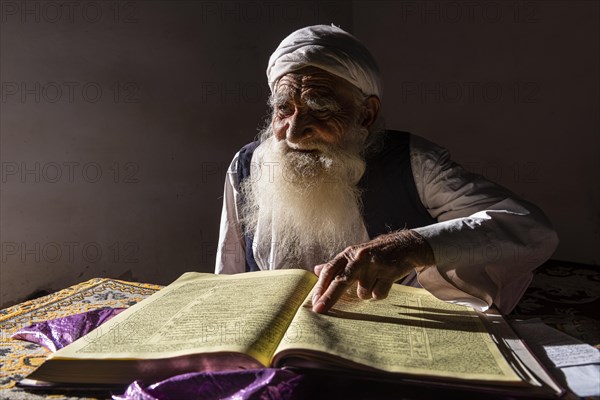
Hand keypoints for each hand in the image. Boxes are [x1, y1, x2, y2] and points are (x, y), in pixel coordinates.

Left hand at [311, 230, 434, 312]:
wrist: (405, 246)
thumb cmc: (375, 254)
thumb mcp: (354, 256)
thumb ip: (336, 265)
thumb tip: (315, 270)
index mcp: (348, 254)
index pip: (330, 270)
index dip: (320, 287)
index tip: (314, 302)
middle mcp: (359, 258)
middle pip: (340, 280)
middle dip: (329, 297)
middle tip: (319, 310)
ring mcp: (374, 264)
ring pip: (362, 292)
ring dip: (366, 292)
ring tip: (375, 280)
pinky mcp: (389, 271)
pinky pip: (378, 294)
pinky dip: (380, 292)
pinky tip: (385, 281)